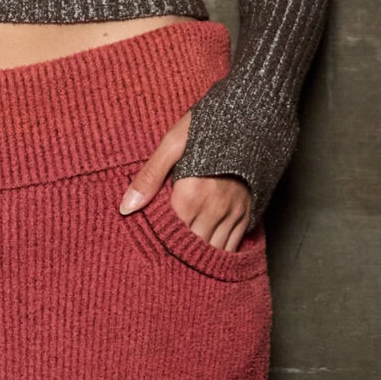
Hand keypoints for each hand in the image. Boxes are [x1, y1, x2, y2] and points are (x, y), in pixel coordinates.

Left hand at [117, 110, 252, 251]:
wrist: (254, 116)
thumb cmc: (208, 126)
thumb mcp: (173, 144)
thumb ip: (149, 177)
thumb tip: (126, 207)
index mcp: (190, 194)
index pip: (169, 235)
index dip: (158, 246)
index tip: (148, 249)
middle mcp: (214, 209)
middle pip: (191, 248)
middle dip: (177, 256)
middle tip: (162, 262)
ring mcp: (233, 213)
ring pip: (213, 251)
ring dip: (198, 259)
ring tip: (182, 263)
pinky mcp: (247, 213)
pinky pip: (232, 245)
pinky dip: (218, 254)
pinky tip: (205, 255)